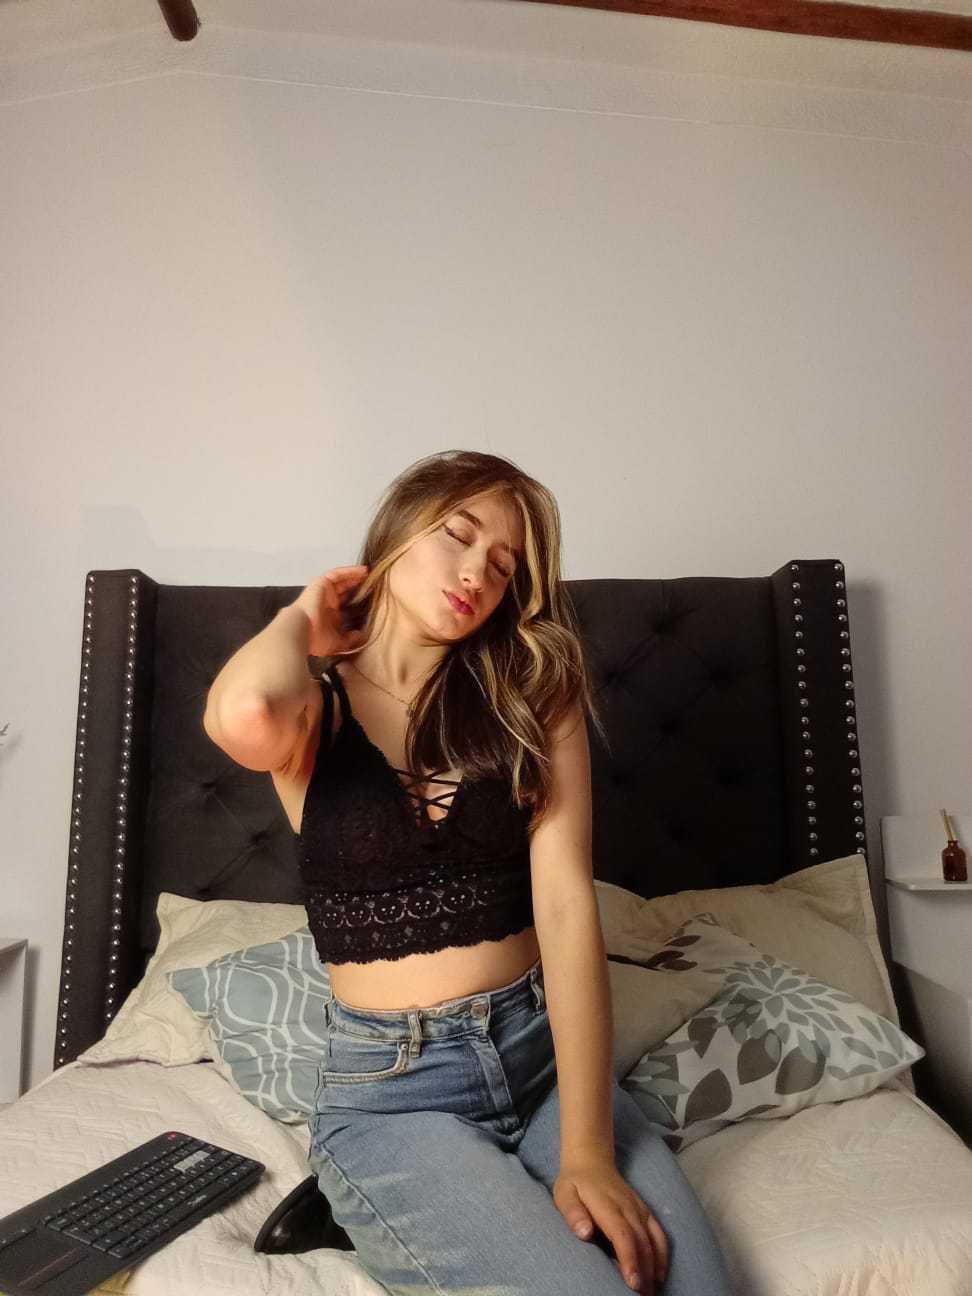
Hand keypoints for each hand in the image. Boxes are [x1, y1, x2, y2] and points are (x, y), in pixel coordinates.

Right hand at [290, 566, 369, 657]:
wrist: (300, 630)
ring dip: (354, 575)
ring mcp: (323, 591)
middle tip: (372, 581)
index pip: (345, 603)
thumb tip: (361, 637)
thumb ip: (350, 639)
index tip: (372, 596)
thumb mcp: (338, 642)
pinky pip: (337, 574)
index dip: (357, 598)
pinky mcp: (321, 583)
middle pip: (344, 589)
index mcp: (330, 614)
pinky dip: (349, 571)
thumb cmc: (315, 639)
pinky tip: (362, 570)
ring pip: (341, 579)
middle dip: (357, 584)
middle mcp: (327, 601)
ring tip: (368, 572)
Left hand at [554, 1158, 669, 1293]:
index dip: (629, 1258)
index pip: (622, 1234)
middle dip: (644, 1271)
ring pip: (653, 1238)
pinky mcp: (644, 1210)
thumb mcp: (564, 1193)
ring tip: (652, 1291)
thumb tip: (584, 1232)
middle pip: (641, 1241)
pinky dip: (663, 1253)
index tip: (632, 1281)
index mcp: (607, 1205)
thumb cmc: (575, 1182)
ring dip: (655, 1265)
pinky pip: (658, 1232)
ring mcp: (638, 1208)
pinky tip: (660, 1273)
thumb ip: (573, 1213)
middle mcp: (627, 1206)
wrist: (591, 1159)